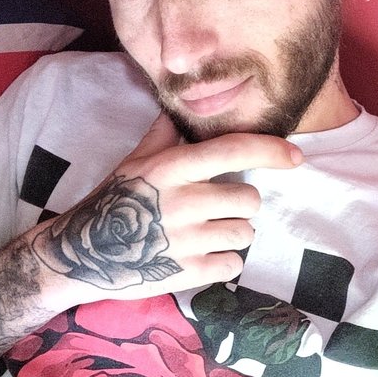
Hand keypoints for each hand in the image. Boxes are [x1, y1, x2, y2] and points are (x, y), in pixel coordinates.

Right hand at [31, 113, 302, 301]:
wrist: (81, 252)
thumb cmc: (113, 200)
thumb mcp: (135, 160)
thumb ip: (166, 133)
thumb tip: (184, 102)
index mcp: (171, 169)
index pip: (233, 151)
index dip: (271, 151)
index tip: (296, 157)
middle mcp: (182, 203)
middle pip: (248, 199)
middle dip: (241, 204)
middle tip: (219, 208)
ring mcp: (186, 241)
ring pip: (245, 234)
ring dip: (234, 233)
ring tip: (207, 233)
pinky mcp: (187, 274)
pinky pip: (233, 265)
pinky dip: (224, 262)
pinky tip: (202, 255)